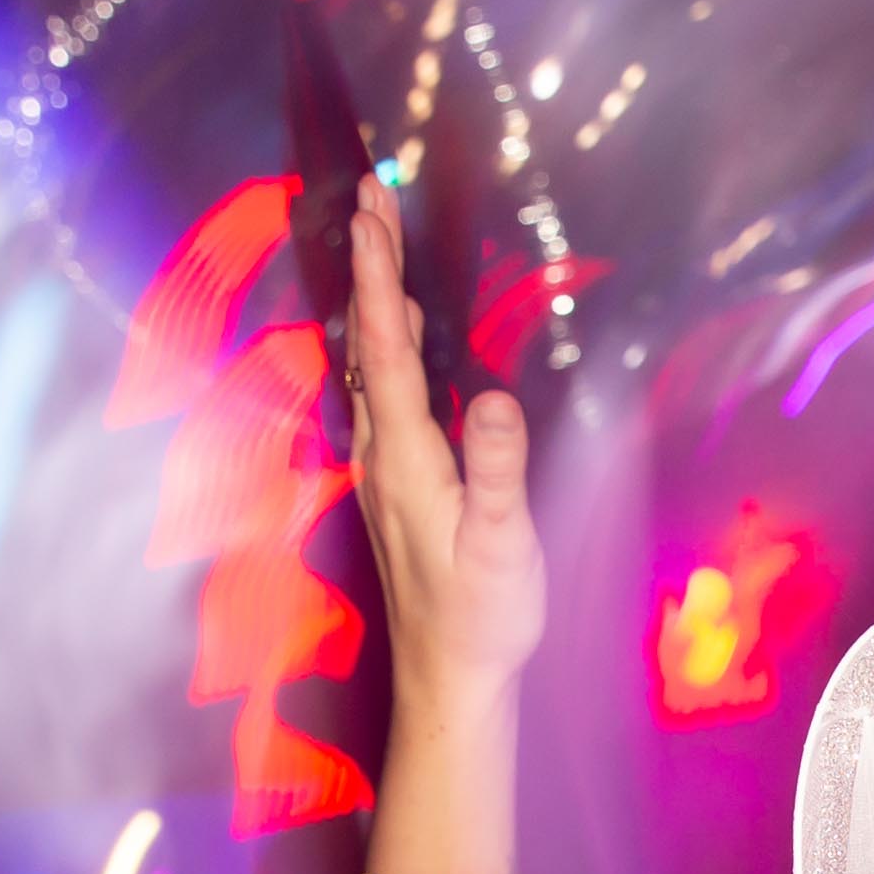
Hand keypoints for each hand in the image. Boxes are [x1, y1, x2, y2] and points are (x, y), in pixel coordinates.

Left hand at [344, 183, 542, 704]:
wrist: (450, 677)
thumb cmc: (481, 616)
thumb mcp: (502, 545)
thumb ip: (497, 472)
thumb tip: (496, 400)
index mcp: (406, 458)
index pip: (386, 350)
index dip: (379, 278)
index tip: (373, 213)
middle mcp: (383, 454)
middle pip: (370, 342)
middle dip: (373, 266)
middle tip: (374, 196)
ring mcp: (386, 468)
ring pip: (375, 365)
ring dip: (379, 300)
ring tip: (383, 239)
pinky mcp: (400, 481)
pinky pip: (388, 392)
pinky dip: (391, 342)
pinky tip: (403, 331)